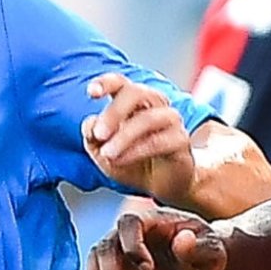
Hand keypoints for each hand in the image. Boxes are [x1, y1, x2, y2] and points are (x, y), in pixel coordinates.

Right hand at [80, 201, 227, 269]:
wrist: (199, 259)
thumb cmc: (208, 251)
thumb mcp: (212, 250)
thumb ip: (199, 247)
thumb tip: (182, 241)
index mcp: (154, 219)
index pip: (131, 223)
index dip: (133, 244)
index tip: (147, 268)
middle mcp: (131, 230)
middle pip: (108, 245)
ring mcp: (120, 246)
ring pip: (96, 259)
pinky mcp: (116, 264)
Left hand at [81, 75, 199, 200]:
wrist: (161, 186)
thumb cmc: (133, 162)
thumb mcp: (103, 152)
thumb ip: (93, 137)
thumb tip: (90, 126)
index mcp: (132, 101)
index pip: (120, 83)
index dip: (106, 83)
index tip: (91, 93)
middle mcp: (154, 104)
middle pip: (136, 93)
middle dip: (114, 112)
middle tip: (99, 134)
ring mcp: (170, 120)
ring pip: (148, 119)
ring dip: (124, 136)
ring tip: (107, 154)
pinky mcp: (180, 140)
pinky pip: (158, 141)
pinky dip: (136, 151)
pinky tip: (121, 161)